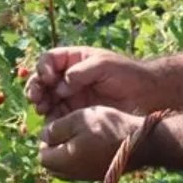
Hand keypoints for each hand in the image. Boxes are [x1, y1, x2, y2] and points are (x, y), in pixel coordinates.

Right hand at [25, 47, 158, 118]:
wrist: (147, 96)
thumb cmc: (127, 75)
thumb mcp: (104, 65)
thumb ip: (80, 72)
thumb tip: (60, 85)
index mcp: (74, 60)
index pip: (49, 60)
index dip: (43, 68)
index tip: (49, 78)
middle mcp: (69, 78)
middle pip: (42, 80)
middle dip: (35, 87)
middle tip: (36, 97)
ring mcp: (71, 97)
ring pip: (46, 99)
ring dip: (40, 103)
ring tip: (43, 108)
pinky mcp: (76, 115)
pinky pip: (57, 117)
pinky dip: (50, 119)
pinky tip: (50, 122)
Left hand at [38, 106, 145, 181]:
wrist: (140, 142)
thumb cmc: (108, 128)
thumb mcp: (79, 119)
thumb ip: (56, 128)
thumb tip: (42, 135)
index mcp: (64, 162)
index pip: (42, 155)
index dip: (46, 139)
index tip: (57, 124)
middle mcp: (73, 174)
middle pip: (53, 164)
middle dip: (54, 147)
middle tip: (67, 128)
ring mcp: (86, 176)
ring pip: (66, 166)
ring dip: (67, 151)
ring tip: (79, 133)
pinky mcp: (98, 175)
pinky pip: (80, 168)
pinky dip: (79, 156)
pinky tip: (91, 141)